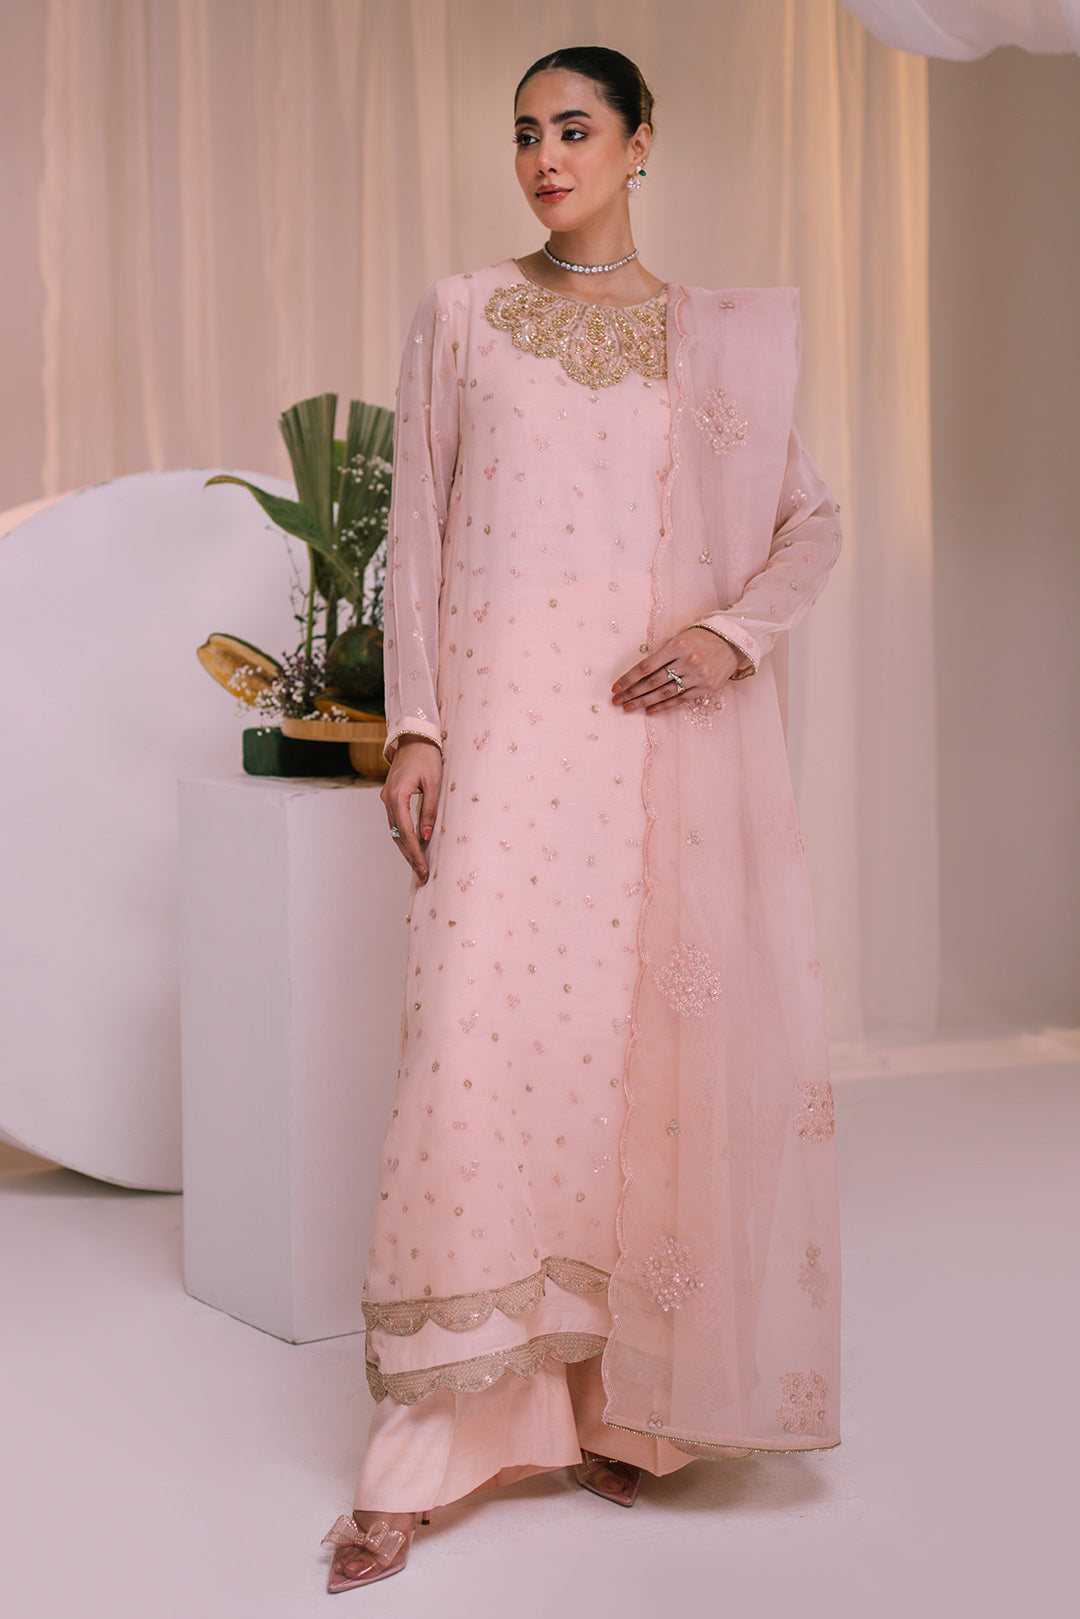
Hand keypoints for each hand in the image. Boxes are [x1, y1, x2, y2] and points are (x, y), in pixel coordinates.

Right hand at [380, 737, 442, 882]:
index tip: (424, 868)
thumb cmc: (428, 758)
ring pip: (394, 831)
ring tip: (418, 867)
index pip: (405, 832)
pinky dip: (403, 837)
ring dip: (406, 850)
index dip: (415, 853)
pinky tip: (413, 848)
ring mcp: (386, 799)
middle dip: (409, 857)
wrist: (415, 738)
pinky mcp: (390, 798)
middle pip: (397, 836)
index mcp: (397, 796)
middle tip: (422, 875)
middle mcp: (387, 799)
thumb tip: (426, 836)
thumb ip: (429, 810)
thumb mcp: (434, 784)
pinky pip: (396, 823)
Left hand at [611, 627, 740, 714]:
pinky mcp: (705, 688)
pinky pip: (680, 700)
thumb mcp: (681, 637)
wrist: (732, 642)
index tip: (615, 687)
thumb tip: (639, 672)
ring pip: (664, 693)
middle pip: (652, 682)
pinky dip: (663, 706)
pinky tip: (649, 711)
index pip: (646, 666)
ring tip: (628, 707)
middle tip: (616, 701)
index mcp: (677, 646)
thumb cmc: (701, 638)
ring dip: (643, 702)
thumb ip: (662, 653)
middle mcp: (686, 662)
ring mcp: (697, 676)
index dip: (628, 678)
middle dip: (631, 692)